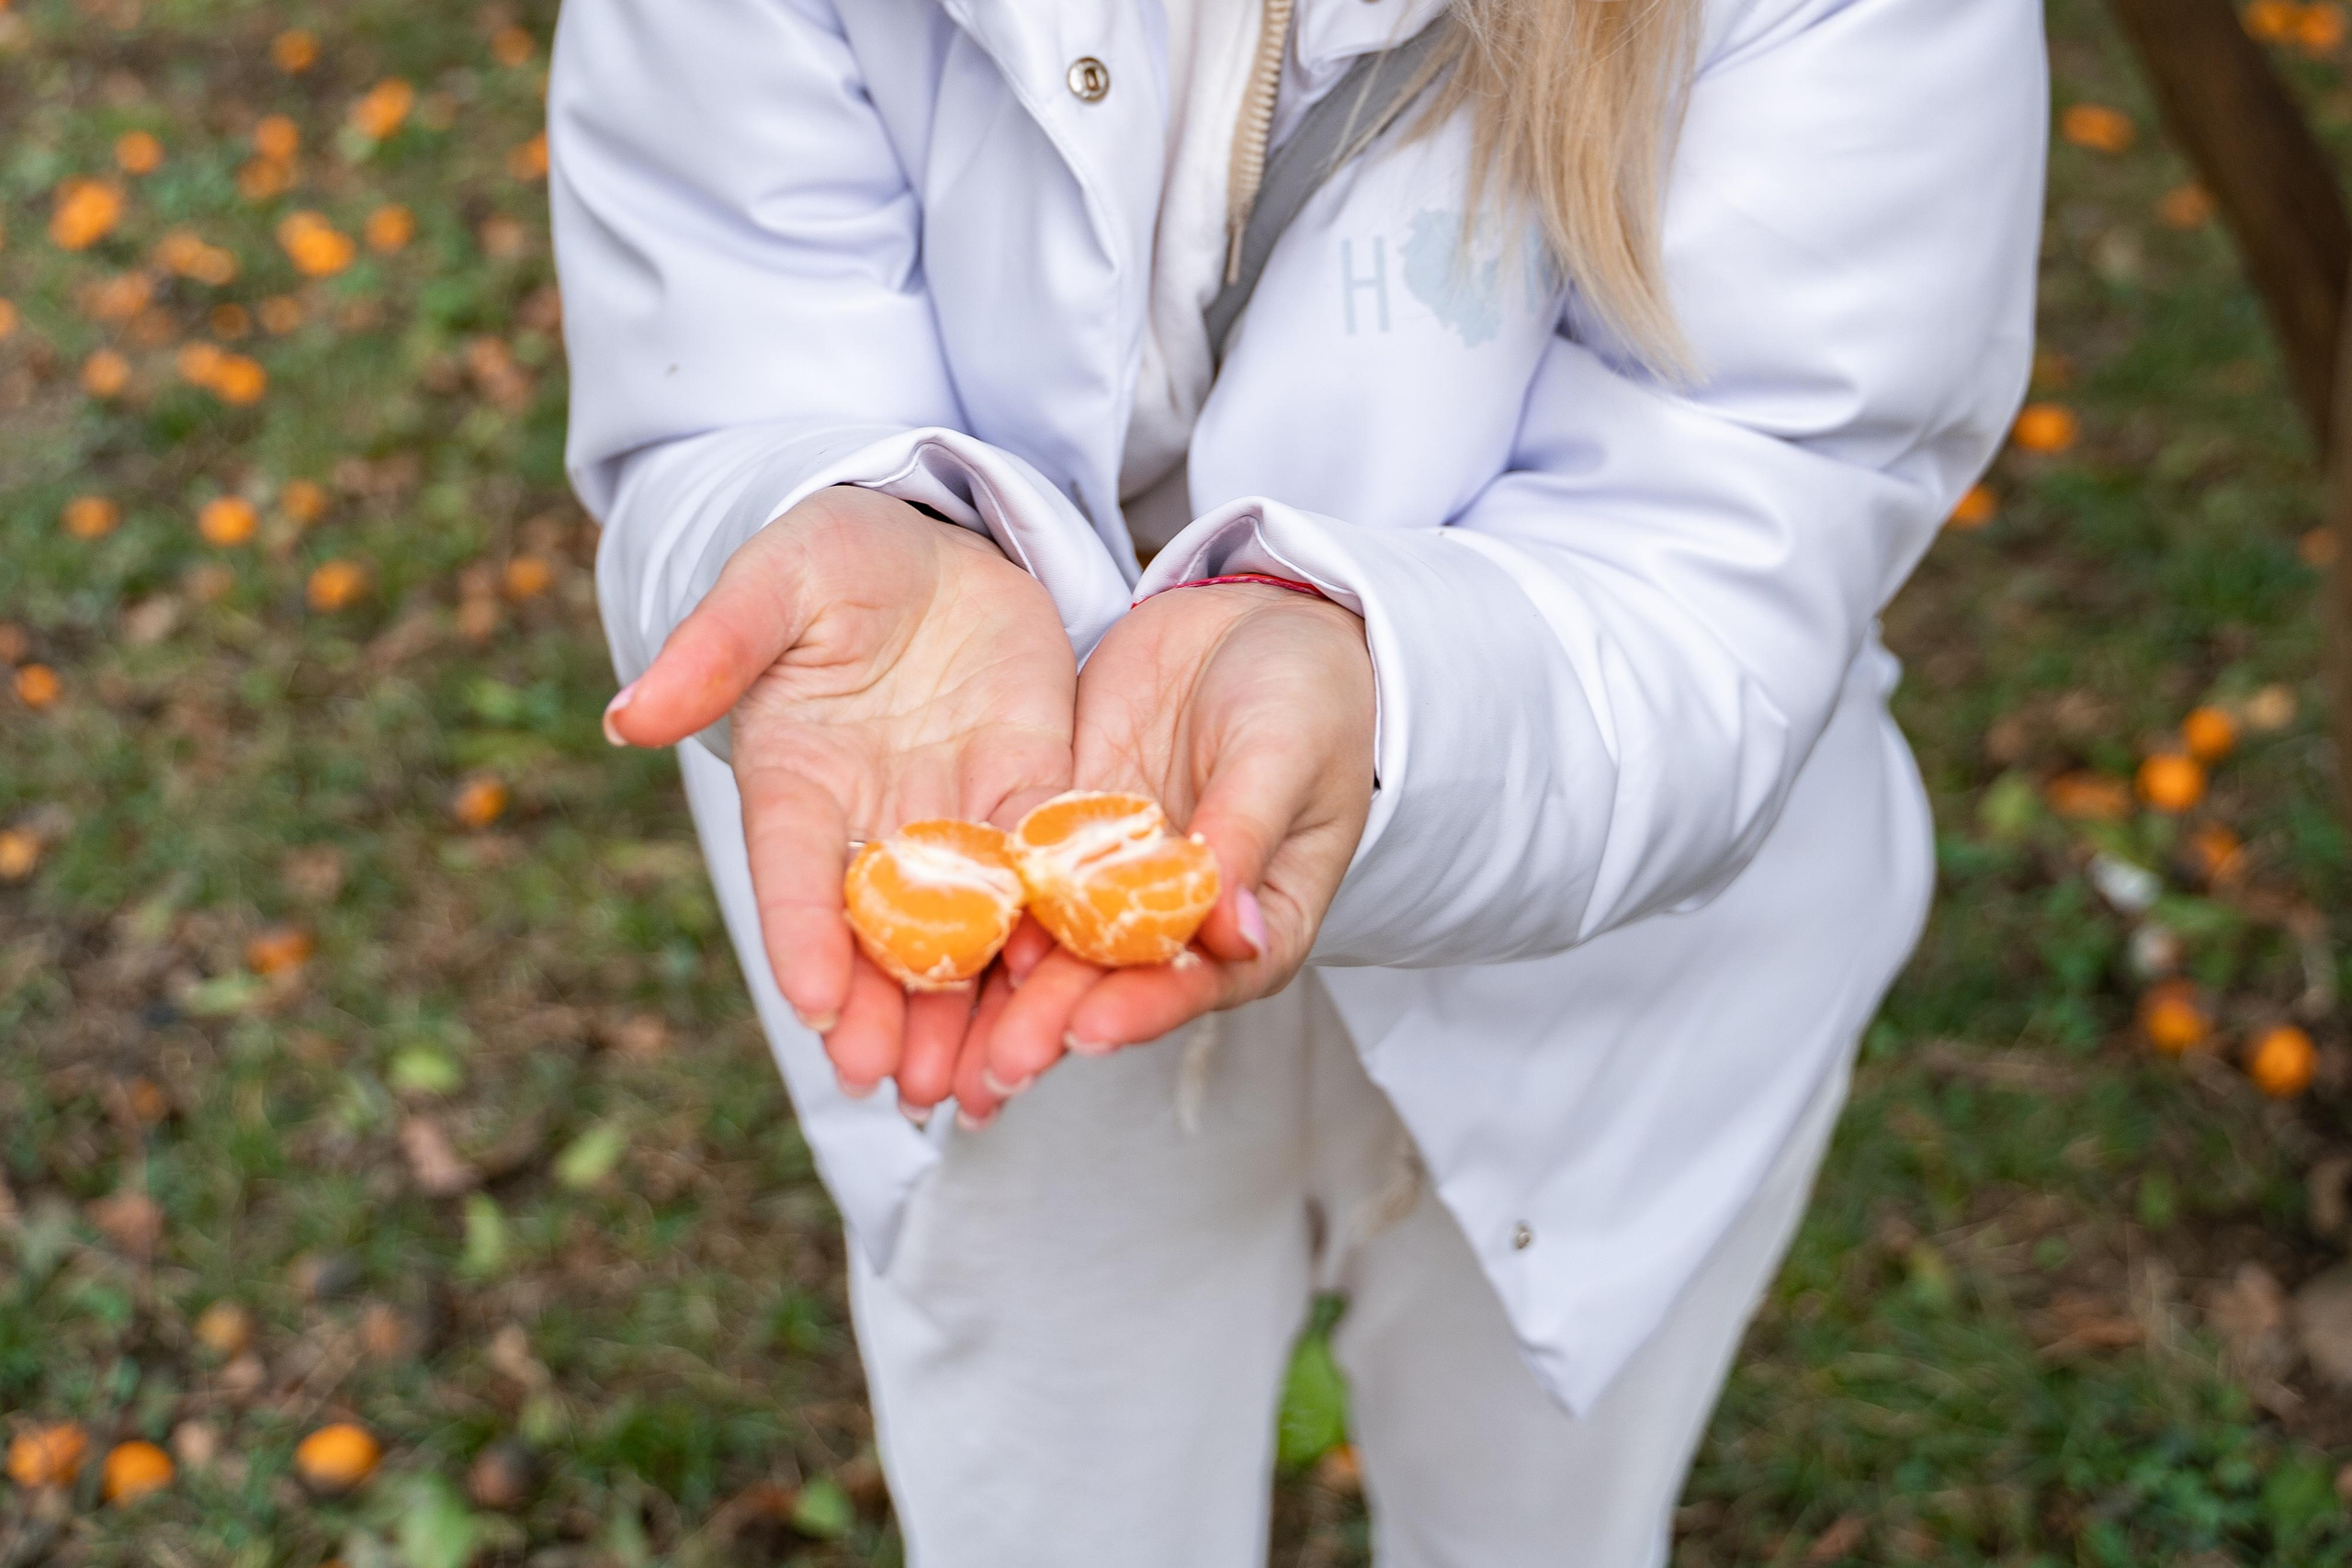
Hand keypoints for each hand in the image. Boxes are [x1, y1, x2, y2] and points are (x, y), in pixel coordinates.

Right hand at [604, 486, 1075, 1112]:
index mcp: (798, 780)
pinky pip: (1044, 876)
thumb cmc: (832, 557)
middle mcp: (872, 820)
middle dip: (890, 1012)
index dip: (802, 937)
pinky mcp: (1028, 795)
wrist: (932, 542)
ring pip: (962, 932)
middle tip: (904, 1085)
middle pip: (879, 932)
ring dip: (968, 1011)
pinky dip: (1051, 939)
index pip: (795, 872)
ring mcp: (953, 817)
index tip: (817, 1005)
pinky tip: (1066, 996)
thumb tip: (624, 718)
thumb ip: (715, 646)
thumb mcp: (773, 581)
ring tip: (979, 1086)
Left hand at [951, 581, 1376, 1122]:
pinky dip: (970, 912)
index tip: (1088, 1030)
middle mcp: (1176, 917)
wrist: (1260, 627)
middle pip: (1109, 983)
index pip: (1198, 979)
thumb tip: (1235, 931)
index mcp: (1252, 922)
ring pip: (1048, 947)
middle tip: (992, 1069)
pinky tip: (912, 939)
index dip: (1143, 1007)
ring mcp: (1111, 875)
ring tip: (937, 1050)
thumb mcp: (1284, 754)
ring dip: (996, 999)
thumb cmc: (1306, 696)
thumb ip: (1249, 834)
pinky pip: (1013, 877)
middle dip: (1048, 1026)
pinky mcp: (1061, 831)